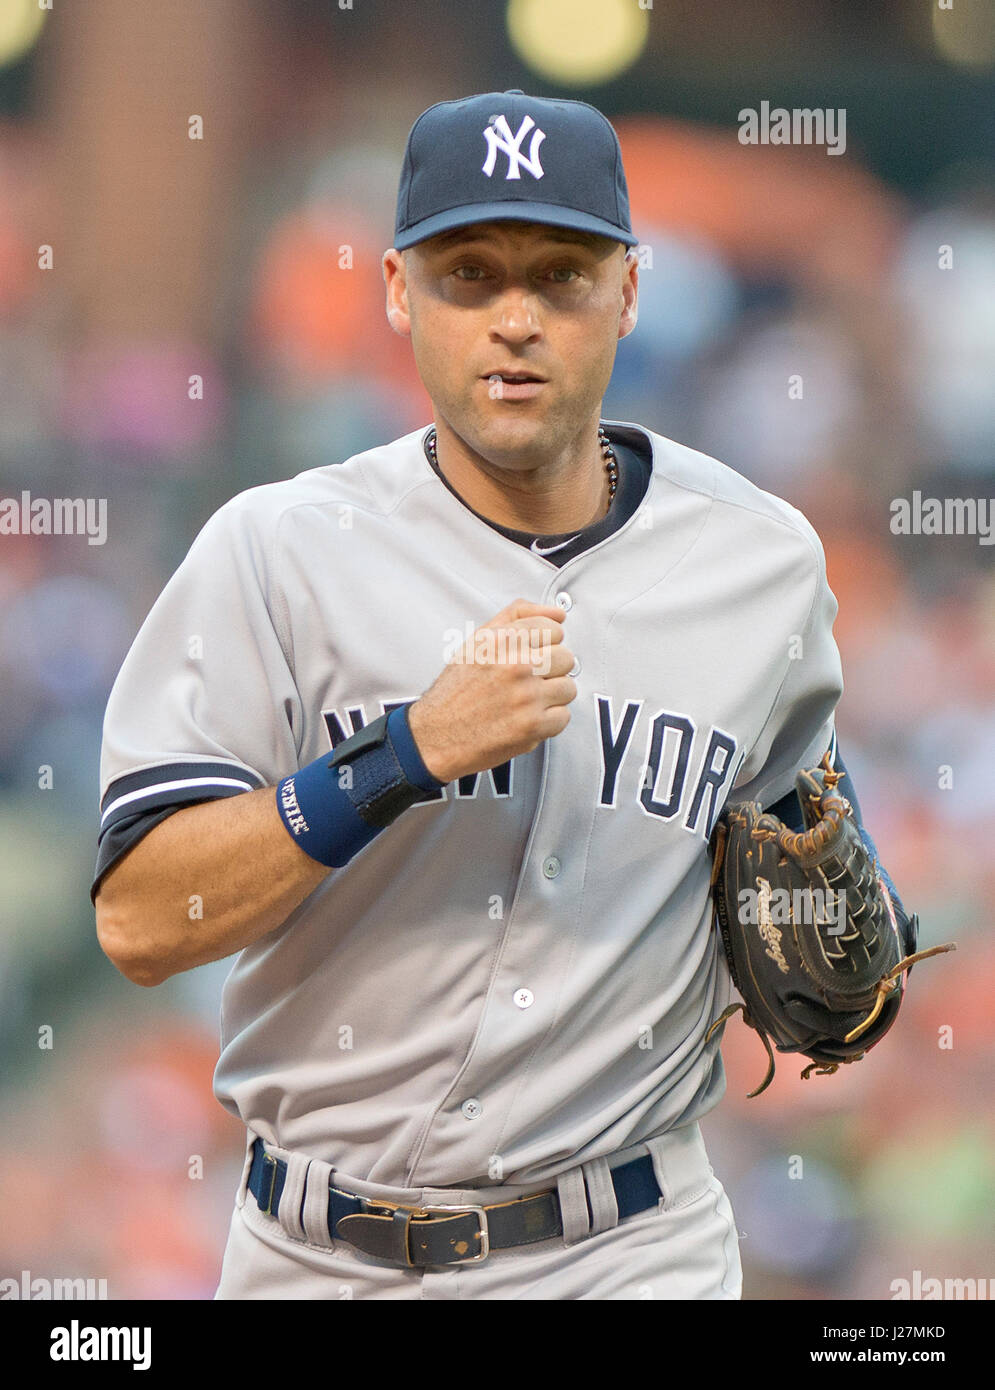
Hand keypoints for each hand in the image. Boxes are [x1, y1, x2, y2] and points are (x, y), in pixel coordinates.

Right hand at [408, 598, 577, 783]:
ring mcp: (526, 697)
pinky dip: (549, 721)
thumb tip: (557, 613)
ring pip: (568, 687)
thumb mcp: (477, 641)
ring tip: (527, 700)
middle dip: (551, 669)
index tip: (535, 653)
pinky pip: (563, 717)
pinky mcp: (532, 726)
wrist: (435, 736)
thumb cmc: (455, 691)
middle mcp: (514, 666)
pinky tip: (527, 717)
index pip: (553, 627)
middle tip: (530, 679)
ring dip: (551, 696)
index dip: (546, 642)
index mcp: (500, 641)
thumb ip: (517, 616)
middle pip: (565, 657)